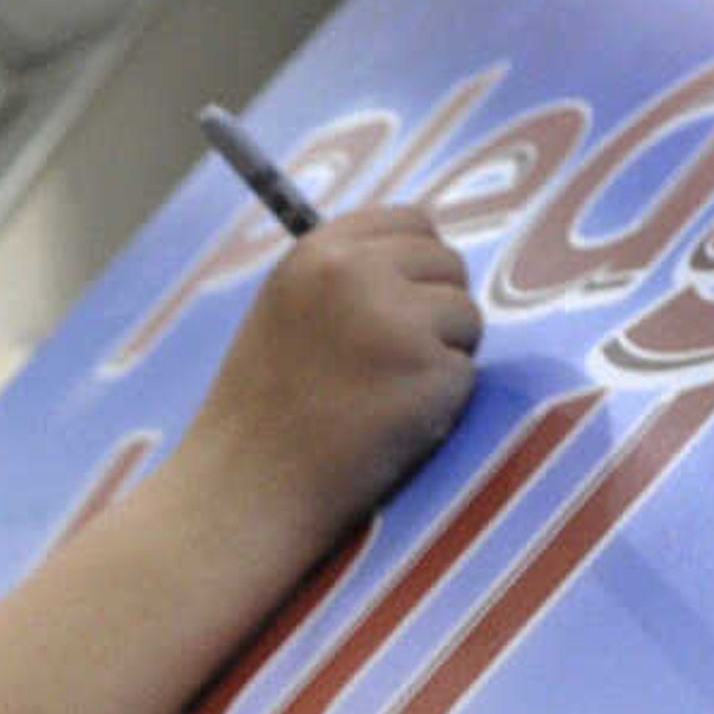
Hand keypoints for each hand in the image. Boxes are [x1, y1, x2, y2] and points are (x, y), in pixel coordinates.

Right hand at [179, 205, 481, 522]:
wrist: (247, 492)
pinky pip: (466, 374)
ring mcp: (397, 318)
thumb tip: (423, 262)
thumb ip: (345, 278)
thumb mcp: (288, 314)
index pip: (413, 221)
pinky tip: (388, 428)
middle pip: (449, 265)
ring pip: (466, 316)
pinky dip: (441, 405)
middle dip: (434, 312)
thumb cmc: (264, 416)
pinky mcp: (429, 370)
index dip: (418, 267)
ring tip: (380, 399)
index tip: (399, 309)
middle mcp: (358, 271)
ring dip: (441, 358)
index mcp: (318, 250)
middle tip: (386, 368)